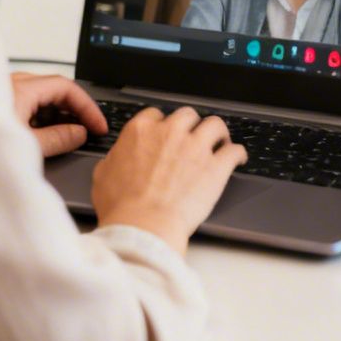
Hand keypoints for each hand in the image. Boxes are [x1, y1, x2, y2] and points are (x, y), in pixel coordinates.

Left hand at [11, 72, 107, 157]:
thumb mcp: (23, 146)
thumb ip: (57, 139)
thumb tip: (79, 134)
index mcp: (20, 88)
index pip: (67, 88)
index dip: (88, 107)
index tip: (98, 125)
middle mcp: (11, 84)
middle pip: (55, 89)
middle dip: (75, 110)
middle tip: (88, 129)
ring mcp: (1, 92)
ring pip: (40, 95)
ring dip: (57, 114)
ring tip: (66, 134)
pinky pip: (26, 102)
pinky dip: (40, 116)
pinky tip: (41, 133)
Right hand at [90, 105, 247, 253]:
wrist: (143, 226)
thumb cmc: (122, 207)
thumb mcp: (103, 175)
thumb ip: (116, 158)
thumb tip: (119, 156)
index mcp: (141, 132)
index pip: (156, 115)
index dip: (163, 125)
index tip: (167, 134)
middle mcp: (171, 133)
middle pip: (188, 116)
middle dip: (191, 126)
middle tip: (193, 139)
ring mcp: (196, 147)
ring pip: (215, 125)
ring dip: (218, 134)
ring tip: (219, 143)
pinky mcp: (217, 165)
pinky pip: (235, 150)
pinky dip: (237, 154)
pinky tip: (237, 159)